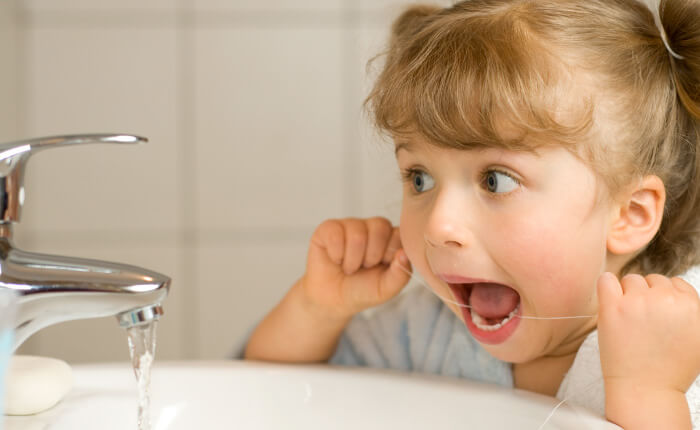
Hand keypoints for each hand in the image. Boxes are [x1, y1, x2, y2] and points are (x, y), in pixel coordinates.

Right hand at [300, 217, 411, 319]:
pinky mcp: (329, 228)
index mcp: (391, 238)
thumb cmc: (362, 290)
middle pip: (380, 226)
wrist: (333, 299)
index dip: (390, 253)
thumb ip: (400, 275)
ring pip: (358, 234)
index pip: (399, 232)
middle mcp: (372, 227)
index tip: (382, 267)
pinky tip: (336, 260)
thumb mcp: (386, 289)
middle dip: (371, 256)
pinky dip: (336, 255)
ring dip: (352, 260)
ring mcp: (350, 225)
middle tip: (364, 267)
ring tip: (349, 267)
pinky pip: (335, 234)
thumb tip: (403, 254)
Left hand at [597, 272, 699, 393]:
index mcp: (691, 306)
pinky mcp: (613, 307)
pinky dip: (607, 286)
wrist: (646, 391)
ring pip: (631, 279)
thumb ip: (692, 312)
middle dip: (648, 296)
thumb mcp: (698, 338)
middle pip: (654, 280)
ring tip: (628, 319)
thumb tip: (680, 295)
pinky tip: (610, 301)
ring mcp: (638, 302)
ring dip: (628, 294)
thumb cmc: (671, 369)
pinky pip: (606, 280)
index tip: (658, 315)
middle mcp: (666, 300)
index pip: (676, 284)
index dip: (666, 298)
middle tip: (642, 321)